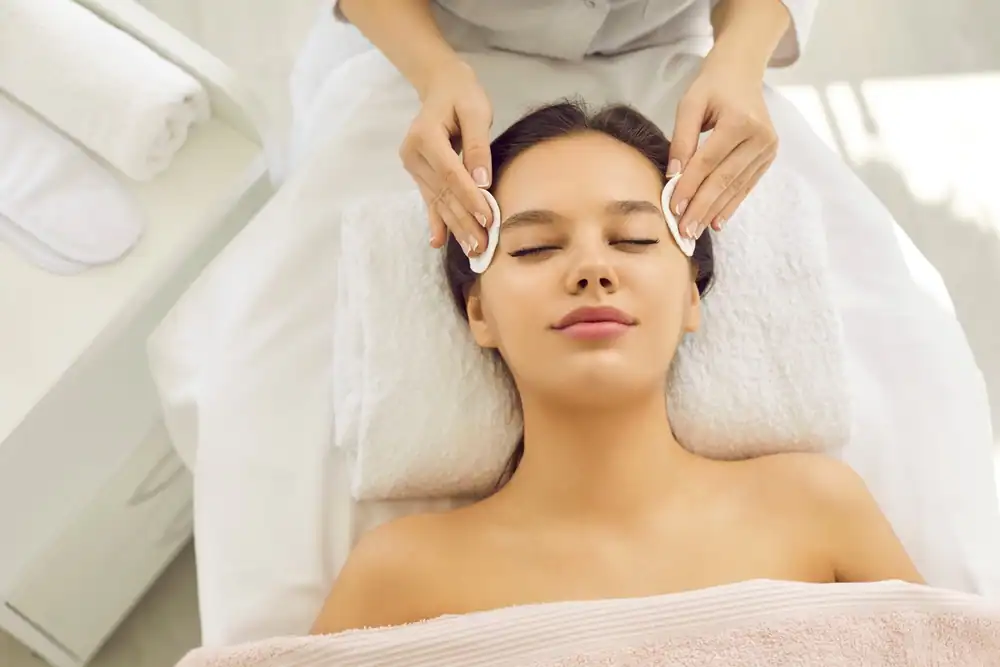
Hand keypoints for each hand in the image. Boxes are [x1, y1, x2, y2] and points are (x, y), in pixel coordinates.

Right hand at [399, 59, 494, 254]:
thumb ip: (478, 146)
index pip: (451, 175)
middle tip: (482, 247)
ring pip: (438, 201)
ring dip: (455, 227)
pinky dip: (436, 221)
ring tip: (472, 249)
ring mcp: (413, 166)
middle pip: (443, 194)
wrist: (441, 86)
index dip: (469, 198)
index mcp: (425, 136)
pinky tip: (438, 242)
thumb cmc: (462, 95)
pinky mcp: (418, 174)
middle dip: (464, 222)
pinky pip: (430, 200)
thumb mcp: (476, 111)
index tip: (488, 220)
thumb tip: (482, 182)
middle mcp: (414, 154)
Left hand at [667, 52, 777, 238]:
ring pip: (735, 187)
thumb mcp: (689, 105)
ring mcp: (768, 148)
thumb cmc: (711, 87)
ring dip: (714, 211)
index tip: (673, 209)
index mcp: (740, 121)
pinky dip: (730, 205)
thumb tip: (673, 176)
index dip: (690, 187)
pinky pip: (746, 186)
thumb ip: (681, 140)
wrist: (742, 73)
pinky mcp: (769, 157)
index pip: (708, 162)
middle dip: (701, 208)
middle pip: (724, 179)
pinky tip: (716, 222)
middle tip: (684, 232)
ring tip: (695, 231)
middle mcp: (760, 137)